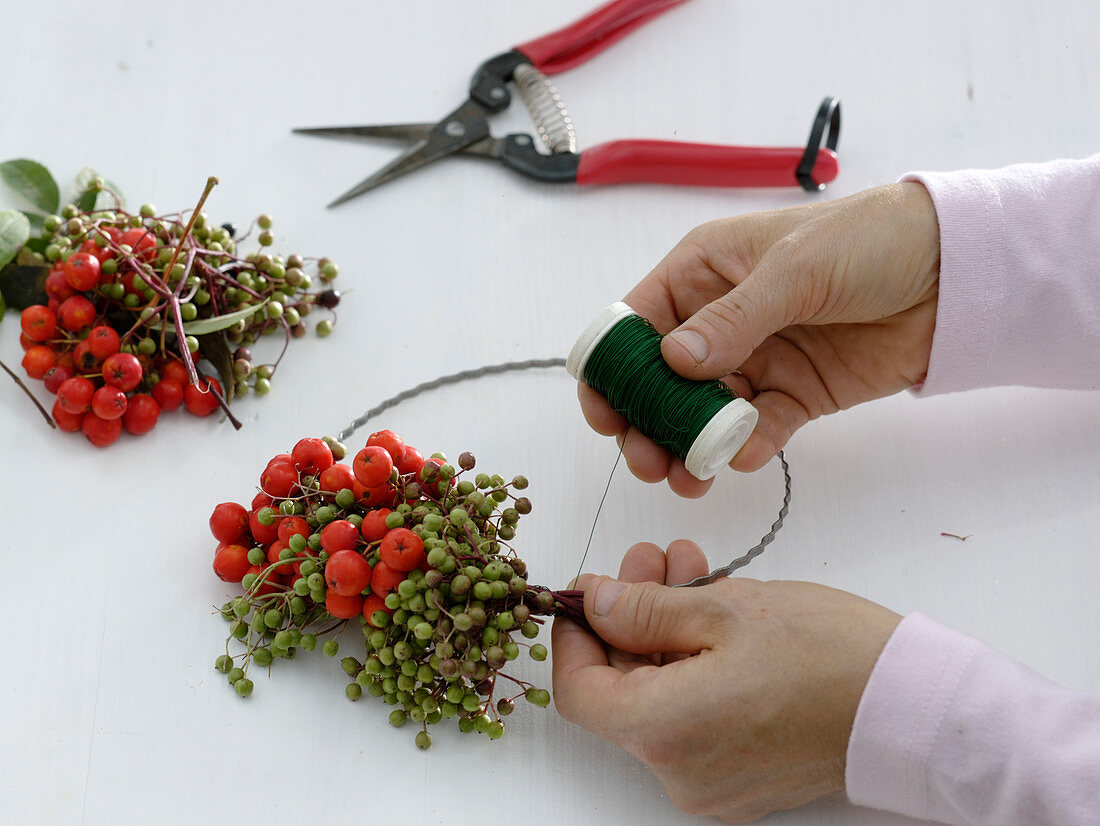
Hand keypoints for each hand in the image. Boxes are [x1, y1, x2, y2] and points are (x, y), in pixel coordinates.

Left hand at [552, 540, 901, 822]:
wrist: (914, 708)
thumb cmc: (830, 656)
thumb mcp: (725, 611)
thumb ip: (644, 609)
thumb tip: (594, 604)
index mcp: (666, 732)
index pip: (579, 690)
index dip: (573, 635)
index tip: (585, 592)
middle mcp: (679, 772)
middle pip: (622, 689)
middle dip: (630, 616)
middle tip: (652, 561)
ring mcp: (712, 781)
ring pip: (659, 697)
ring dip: (664, 631)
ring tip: (688, 571)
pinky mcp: (740, 777)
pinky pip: (693, 716)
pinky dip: (693, 664)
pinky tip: (712, 611)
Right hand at [579, 182, 940, 496]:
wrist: (955, 271)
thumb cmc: (867, 240)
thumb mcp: (795, 268)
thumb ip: (733, 319)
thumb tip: (673, 361)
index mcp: (702, 273)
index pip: (636, 324)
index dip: (613, 369)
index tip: (604, 413)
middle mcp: (719, 319)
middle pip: (661, 381)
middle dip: (647, 423)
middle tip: (646, 461)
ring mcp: (756, 360)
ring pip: (704, 414)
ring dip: (690, 447)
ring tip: (687, 477)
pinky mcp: (795, 395)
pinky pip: (760, 429)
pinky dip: (748, 448)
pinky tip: (745, 459)